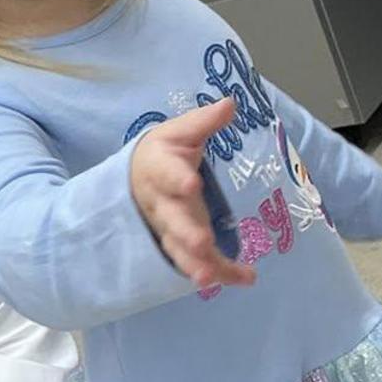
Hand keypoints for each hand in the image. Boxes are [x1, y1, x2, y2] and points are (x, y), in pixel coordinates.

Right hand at [130, 98, 256, 290]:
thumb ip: (203, 122)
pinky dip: (222, 273)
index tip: (193, 184)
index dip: (178, 180)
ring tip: (209, 277)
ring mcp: (171, 228)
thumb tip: (231, 103)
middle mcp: (162, 204)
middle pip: (172, 220)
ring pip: (179, 248)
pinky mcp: (184, 244)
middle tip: (203, 242)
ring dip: (194, 263)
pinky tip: (246, 278)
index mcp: (159, 171)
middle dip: (186, 232)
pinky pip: (200, 262)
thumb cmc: (162, 155)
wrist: (136, 181)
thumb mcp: (178, 133)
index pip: (167, 174)